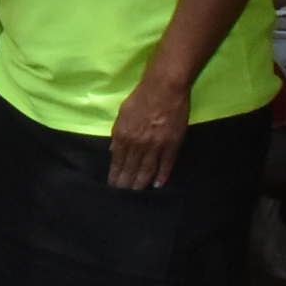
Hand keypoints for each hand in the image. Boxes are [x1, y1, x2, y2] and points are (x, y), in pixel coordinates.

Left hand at [110, 70, 190, 189]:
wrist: (164, 89)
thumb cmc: (141, 98)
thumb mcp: (122, 115)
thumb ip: (117, 134)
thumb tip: (113, 151)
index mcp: (123, 136)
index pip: (117, 162)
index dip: (115, 175)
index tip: (112, 186)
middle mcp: (137, 144)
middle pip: (131, 169)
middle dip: (125, 184)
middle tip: (122, 196)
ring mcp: (156, 145)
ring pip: (147, 170)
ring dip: (141, 183)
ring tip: (136, 194)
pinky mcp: (172, 144)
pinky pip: (166, 164)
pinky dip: (162, 175)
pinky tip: (157, 185)